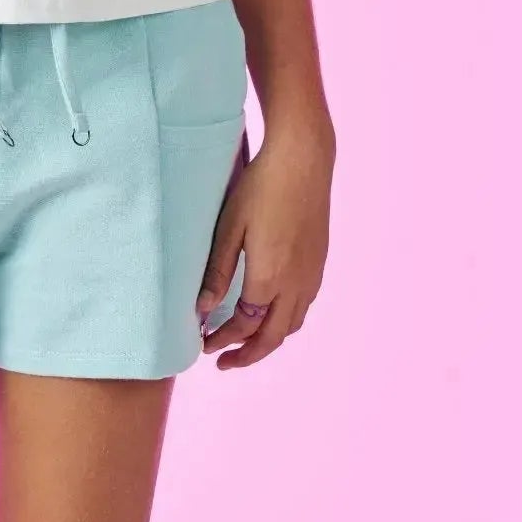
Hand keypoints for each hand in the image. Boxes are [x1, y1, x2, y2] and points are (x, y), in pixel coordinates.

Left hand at [195, 116, 332, 368]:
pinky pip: (303, 306)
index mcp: (270, 277)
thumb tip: (203, 311)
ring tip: (244, 342)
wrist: (304, 159)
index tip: (202, 344)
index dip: (222, 340)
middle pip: (272, 336)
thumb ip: (217, 273)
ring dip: (267, 340)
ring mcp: (312, 273)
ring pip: (291, 324)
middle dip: (246, 354)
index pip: (244, 326)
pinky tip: (269, 312)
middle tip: (221, 362)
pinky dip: (284, 321)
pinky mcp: (319, 262)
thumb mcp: (229, 229)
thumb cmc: (261, 188)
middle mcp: (296, 282)